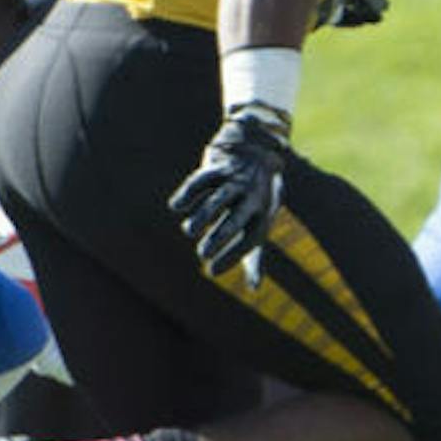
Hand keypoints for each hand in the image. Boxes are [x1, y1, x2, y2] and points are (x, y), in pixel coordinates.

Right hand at [168, 112, 287, 278]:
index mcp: (263, 211)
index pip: (251, 238)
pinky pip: (202, 179)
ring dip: (203, 216)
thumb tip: (255, 289)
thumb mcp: (259, 223)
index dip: (233, 256)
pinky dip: (189, 192)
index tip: (212, 271)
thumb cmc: (255, 199)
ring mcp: (234, 180)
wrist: (255, 151)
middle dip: (220, 237)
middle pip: (236, 218)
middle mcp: (251, 195)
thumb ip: (254, 256)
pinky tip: (177, 207)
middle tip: (203, 254)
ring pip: (219, 199)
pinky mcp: (217, 166)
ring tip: (190, 232)